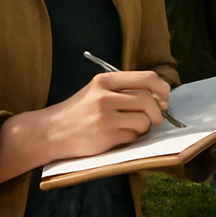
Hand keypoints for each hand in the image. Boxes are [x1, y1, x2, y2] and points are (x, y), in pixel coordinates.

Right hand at [0, 70, 169, 188]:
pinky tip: (118, 136)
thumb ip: (124, 88)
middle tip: (157, 118)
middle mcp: (104, 97)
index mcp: (104, 81)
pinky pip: (132, 137)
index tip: (165, 97)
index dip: (163, 88)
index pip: (147, 78)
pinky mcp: (104, 138)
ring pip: (143, 121)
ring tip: (131, 127)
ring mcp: (104, 118)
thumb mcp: (97, 90)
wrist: (50, 132)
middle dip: (158, 112)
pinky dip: (131, 137)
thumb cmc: (79, 110)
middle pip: (149, 101)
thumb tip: (160, 96)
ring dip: (143, 127)